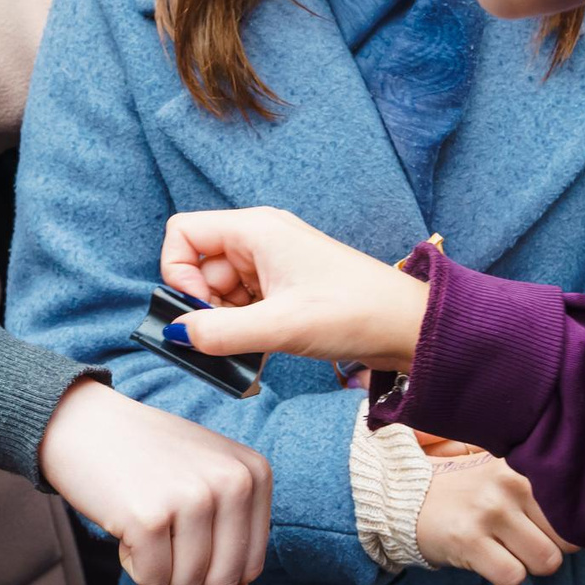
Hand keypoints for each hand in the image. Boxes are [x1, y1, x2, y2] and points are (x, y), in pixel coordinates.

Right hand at [37, 380, 269, 584]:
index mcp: (253, 473)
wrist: (86, 425)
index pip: (251, 561)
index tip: (189, 525)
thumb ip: (228, 540)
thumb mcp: (203, 483)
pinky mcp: (150, 519)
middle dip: (188, 569)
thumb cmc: (147, 455)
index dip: (214, 562)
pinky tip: (126, 520)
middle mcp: (232, 482)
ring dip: (158, 563)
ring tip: (144, 516)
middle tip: (165, 523)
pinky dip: (133, 563)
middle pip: (223, 580)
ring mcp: (192, 499)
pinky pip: (152, 580)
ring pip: (188, 584)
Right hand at [157, 207, 429, 374]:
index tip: (198, 309)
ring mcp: (274, 266)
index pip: (184, 232)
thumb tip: (175, 335)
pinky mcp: (286, 291)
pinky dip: (243, 331)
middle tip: (226, 341)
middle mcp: (261, 241)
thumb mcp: (280, 325)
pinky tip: (259, 354)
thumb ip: (220, 332)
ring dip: (225, 325)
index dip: (178, 272)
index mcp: (256, 229)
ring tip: (250, 351)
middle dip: (204, 308)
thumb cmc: (355, 311)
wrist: (410, 328)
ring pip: (221, 293)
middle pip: (201, 268)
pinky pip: (244, 307)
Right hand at [415, 454, 571, 584]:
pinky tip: (487, 558)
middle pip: (569, 540)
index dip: (573, 527)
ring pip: (546, 562)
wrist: (407, 500)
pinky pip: (513, 577)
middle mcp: (512, 483)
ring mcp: (490, 511)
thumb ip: (544, 488)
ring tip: (506, 548)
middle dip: (552, 548)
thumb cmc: (469, 495)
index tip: (555, 528)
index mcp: (525, 466)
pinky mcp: (469, 540)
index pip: (580, 506)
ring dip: (529, 565)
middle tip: (524, 539)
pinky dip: (504, 576)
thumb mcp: (505, 476)